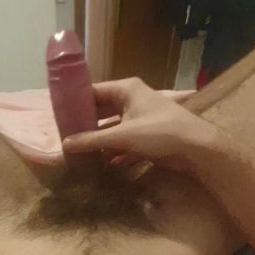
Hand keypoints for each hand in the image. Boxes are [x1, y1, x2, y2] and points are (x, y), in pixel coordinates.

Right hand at [64, 78, 215, 171]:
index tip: (58, 114)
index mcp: (126, 90)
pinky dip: (112, 151)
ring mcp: (140, 118)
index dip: (76, 102)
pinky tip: (99, 164)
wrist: (196, 148)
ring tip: (78, 152)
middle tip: (65, 137)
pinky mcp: (147, 136)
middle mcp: (132, 100)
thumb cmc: (159, 132)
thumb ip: (92, 140)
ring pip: (112, 128)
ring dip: (98, 140)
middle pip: (102, 110)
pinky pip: (123, 141)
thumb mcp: (122, 136)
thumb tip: (64, 145)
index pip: (93, 91)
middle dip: (86, 125)